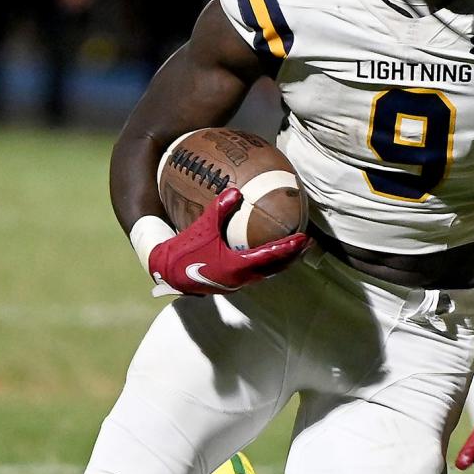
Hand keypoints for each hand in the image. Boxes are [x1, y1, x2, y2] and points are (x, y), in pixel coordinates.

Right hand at [149, 185, 308, 295]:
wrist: (167, 272)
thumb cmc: (185, 251)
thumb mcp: (202, 227)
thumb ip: (220, 208)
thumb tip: (235, 190)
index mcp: (237, 267)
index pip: (270, 256)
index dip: (289, 247)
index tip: (304, 238)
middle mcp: (241, 278)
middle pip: (275, 268)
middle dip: (292, 256)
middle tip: (307, 243)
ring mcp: (236, 283)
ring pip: (266, 273)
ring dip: (281, 261)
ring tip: (293, 249)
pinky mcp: (230, 282)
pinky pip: (256, 273)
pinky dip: (267, 264)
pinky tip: (268, 254)